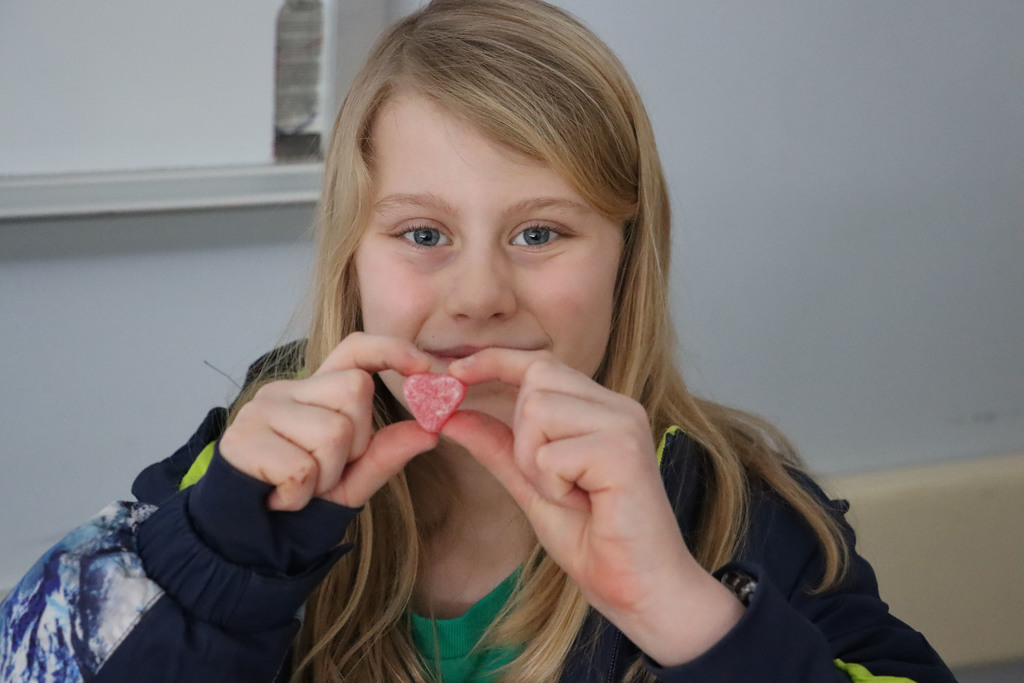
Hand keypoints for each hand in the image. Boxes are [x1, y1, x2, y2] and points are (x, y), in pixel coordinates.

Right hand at [219, 333, 437, 510]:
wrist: (250, 539)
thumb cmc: (302, 499)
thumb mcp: (353, 478)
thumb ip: (388, 452)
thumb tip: (431, 430)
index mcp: (315, 391)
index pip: (354, 349)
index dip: (390, 349)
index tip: (423, 367)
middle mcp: (286, 390)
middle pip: (355, 390)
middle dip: (355, 442)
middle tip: (325, 471)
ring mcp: (259, 410)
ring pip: (332, 432)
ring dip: (326, 476)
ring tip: (301, 487)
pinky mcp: (240, 439)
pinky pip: (302, 468)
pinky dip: (300, 495)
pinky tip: (281, 498)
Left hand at [443, 349, 742, 665]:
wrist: (642, 589)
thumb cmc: (595, 540)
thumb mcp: (532, 485)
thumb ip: (496, 447)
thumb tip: (450, 415)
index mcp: (601, 409)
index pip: (540, 363)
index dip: (494, 361)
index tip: (455, 371)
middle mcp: (617, 407)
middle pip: (536, 378)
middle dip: (522, 432)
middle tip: (550, 480)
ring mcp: (624, 424)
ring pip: (539, 409)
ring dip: (535, 461)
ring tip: (569, 494)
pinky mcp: (623, 451)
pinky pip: (552, 452)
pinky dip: (552, 484)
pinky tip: (584, 504)